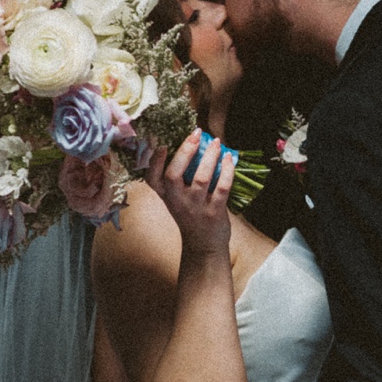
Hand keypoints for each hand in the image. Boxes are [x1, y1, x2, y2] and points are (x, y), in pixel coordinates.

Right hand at [148, 130, 235, 253]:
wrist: (203, 246)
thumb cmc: (191, 215)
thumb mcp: (177, 199)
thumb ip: (180, 177)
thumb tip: (195, 143)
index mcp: (166, 196)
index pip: (152, 178)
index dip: (155, 161)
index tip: (163, 145)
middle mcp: (177, 201)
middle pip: (174, 175)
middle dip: (185, 152)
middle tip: (196, 134)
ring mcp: (196, 207)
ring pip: (201, 178)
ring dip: (210, 157)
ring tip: (216, 143)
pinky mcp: (214, 212)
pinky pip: (222, 188)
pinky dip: (226, 171)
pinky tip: (229, 159)